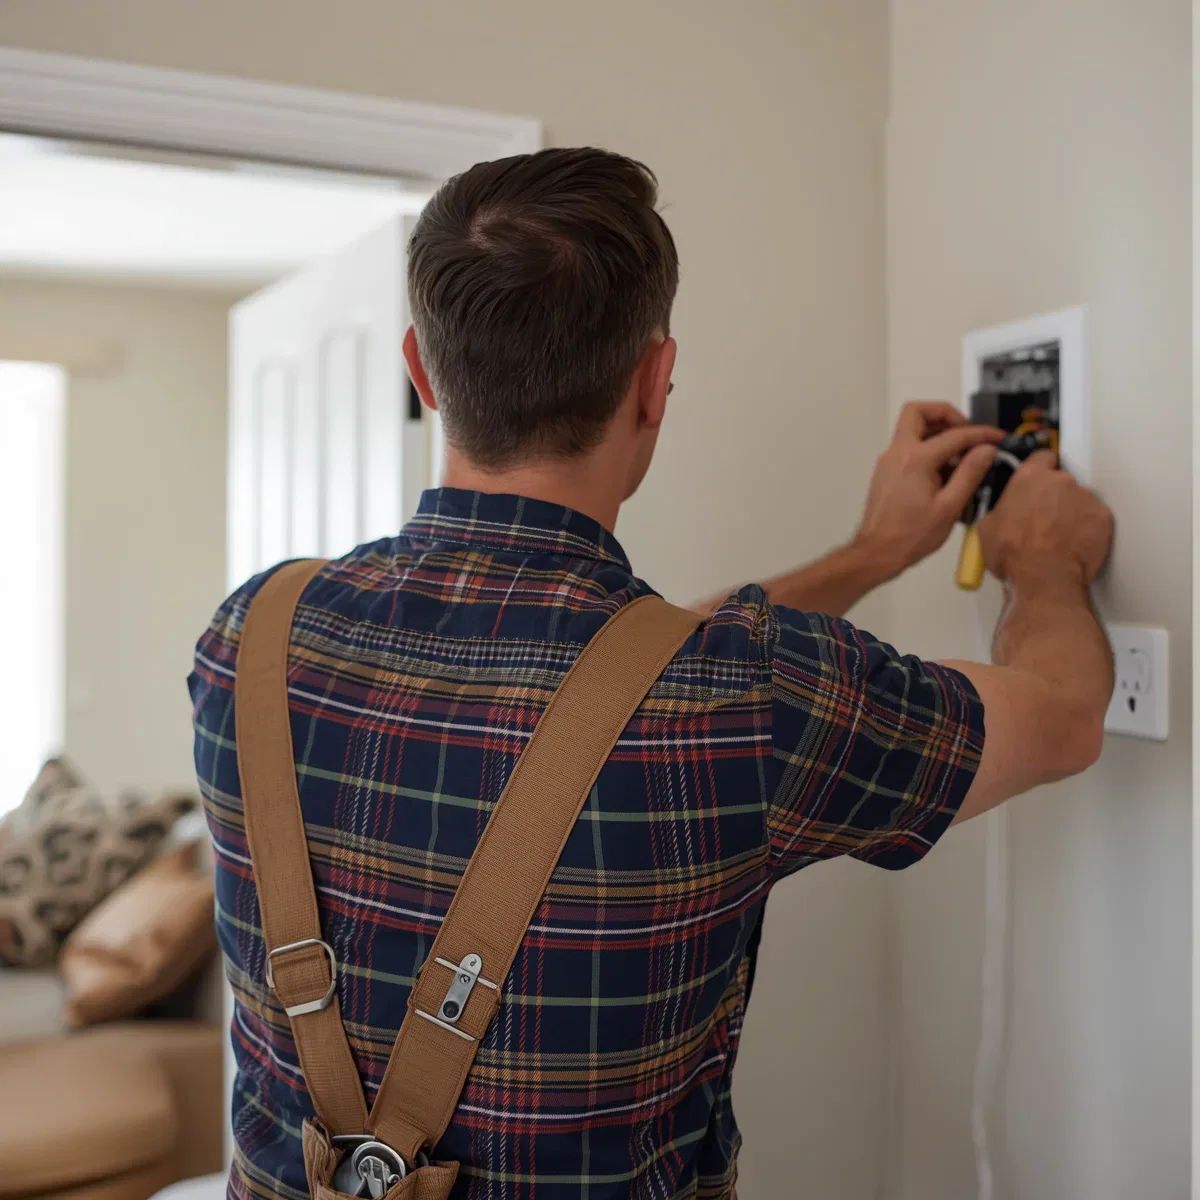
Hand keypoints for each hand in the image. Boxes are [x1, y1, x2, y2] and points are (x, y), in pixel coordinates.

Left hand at [853, 401, 1003, 577]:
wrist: (876, 553)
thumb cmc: (912, 535)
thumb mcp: (949, 507)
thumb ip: (970, 473)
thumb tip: (987, 449)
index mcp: (916, 459)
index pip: (955, 435)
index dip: (981, 434)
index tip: (999, 438)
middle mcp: (897, 452)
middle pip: (917, 411)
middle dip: (946, 415)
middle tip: (966, 433)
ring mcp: (888, 461)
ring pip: (911, 428)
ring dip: (936, 431)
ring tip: (960, 455)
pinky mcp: (886, 472)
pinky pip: (908, 447)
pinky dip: (927, 448)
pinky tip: (944, 472)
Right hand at [978, 450, 1112, 586]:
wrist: (1044, 578)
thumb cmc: (1012, 552)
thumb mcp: (988, 526)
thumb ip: (1002, 507)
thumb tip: (1006, 508)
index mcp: (1029, 478)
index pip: (1042, 456)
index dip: (1040, 468)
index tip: (1037, 481)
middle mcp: (1061, 480)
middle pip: (1061, 481)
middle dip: (1054, 495)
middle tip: (1044, 518)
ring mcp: (1086, 497)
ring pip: (1078, 499)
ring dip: (1071, 512)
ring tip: (1060, 537)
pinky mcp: (1103, 517)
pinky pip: (1094, 517)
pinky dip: (1086, 528)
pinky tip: (1075, 544)